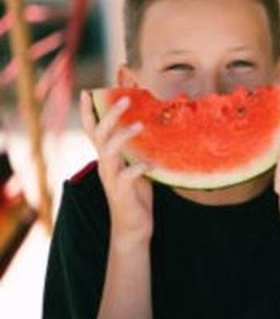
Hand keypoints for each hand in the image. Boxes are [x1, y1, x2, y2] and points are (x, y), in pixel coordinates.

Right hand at [80, 90, 152, 247]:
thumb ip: (138, 149)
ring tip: (140, 125)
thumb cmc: (137, 194)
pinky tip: (153, 164)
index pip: (94, 130)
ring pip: (108, 152)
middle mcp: (105, 165)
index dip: (90, 111)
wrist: (134, 227)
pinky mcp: (122, 192)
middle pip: (99, 134)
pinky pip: (127, 176)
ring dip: (123, 136)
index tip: (88, 91)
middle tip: (125, 98)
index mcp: (107, 157)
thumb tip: (150, 126)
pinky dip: (139, 168)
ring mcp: (111, 178)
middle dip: (109, 114)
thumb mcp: (137, 166)